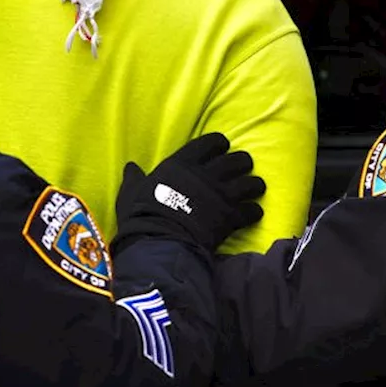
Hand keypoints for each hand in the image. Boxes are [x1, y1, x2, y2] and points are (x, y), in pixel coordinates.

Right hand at [113, 133, 265, 254]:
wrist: (158, 243)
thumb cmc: (141, 216)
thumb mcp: (131, 192)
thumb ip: (134, 179)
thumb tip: (131, 167)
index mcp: (183, 164)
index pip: (211, 142)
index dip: (220, 143)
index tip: (222, 147)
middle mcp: (206, 175)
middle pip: (238, 160)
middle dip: (243, 163)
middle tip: (241, 168)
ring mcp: (221, 196)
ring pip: (252, 183)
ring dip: (254, 186)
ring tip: (253, 189)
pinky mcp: (230, 218)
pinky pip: (252, 210)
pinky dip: (254, 212)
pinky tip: (252, 214)